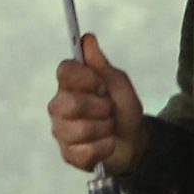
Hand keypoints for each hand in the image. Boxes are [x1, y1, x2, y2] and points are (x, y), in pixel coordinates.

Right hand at [48, 33, 144, 174]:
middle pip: (72, 103)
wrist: (135, 141)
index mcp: (69, 84)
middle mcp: (58, 106)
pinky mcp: (68, 155)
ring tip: (108, 127)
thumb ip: (101, 64)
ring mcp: (61, 132)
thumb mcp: (118, 84)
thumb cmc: (123, 108)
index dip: (87, 78)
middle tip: (108, 109)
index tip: (101, 85)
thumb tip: (88, 38)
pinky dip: (104, 147)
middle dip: (101, 107)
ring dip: (105, 128)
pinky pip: (86, 151)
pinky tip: (105, 144)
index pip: (65, 70)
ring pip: (81, 129)